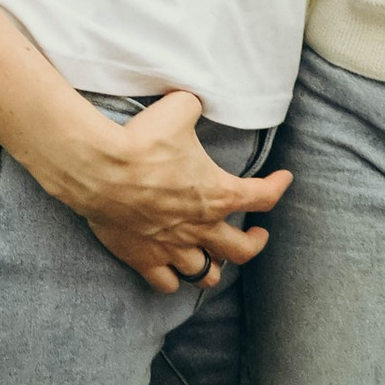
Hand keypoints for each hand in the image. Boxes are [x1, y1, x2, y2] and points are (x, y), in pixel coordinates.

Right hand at [35, 87, 291, 296]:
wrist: (100, 169)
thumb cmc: (142, 140)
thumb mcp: (179, 109)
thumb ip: (194, 107)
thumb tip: (192, 101)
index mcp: (218, 194)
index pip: (264, 197)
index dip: (278, 187)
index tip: (284, 178)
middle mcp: (201, 227)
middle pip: (242, 250)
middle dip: (254, 243)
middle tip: (256, 234)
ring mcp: (173, 248)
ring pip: (206, 275)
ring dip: (215, 266)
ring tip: (215, 257)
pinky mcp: (143, 258)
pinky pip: (167, 284)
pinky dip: (174, 279)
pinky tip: (174, 270)